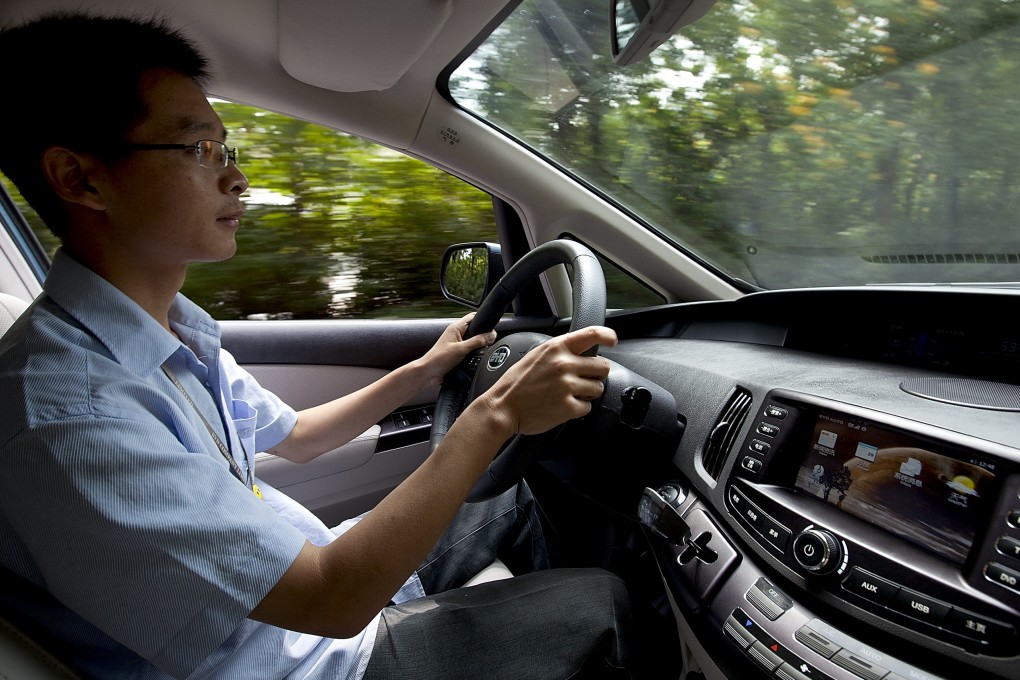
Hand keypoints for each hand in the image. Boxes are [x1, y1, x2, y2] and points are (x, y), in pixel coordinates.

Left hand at [419, 313, 496, 385]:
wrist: (428, 373)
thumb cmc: (438, 359)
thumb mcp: (461, 349)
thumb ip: (477, 341)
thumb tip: (491, 335)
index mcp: (455, 327)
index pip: (473, 317)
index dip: (484, 319)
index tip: (494, 325)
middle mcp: (456, 334)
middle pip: (475, 329)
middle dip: (484, 334)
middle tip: (490, 340)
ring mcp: (457, 343)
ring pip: (473, 340)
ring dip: (479, 344)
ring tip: (482, 349)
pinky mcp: (457, 352)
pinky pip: (470, 349)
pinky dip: (475, 352)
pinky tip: (477, 357)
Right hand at [478, 325, 617, 438]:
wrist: (503, 407)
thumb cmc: (517, 384)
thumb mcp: (536, 356)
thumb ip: (560, 351)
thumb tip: (583, 352)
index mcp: (556, 348)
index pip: (592, 334)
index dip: (608, 336)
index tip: (613, 341)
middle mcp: (564, 364)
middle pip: (603, 366)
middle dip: (596, 374)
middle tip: (583, 380)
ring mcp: (567, 386)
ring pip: (598, 388)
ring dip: (588, 393)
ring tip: (569, 394)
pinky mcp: (568, 407)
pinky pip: (588, 407)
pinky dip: (578, 409)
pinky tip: (562, 406)